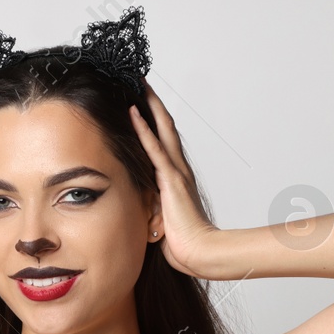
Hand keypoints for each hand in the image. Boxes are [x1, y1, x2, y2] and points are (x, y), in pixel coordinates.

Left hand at [128, 80, 217, 277]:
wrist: (199, 253)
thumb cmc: (183, 243)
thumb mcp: (161, 220)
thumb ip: (152, 208)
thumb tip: (140, 209)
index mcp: (176, 177)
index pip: (164, 140)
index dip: (154, 119)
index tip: (142, 100)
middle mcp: (178, 169)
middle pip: (166, 126)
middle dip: (153, 102)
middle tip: (140, 80)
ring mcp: (175, 172)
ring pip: (162, 129)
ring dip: (149, 105)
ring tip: (138, 84)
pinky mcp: (170, 180)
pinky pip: (154, 149)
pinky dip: (144, 129)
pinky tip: (134, 112)